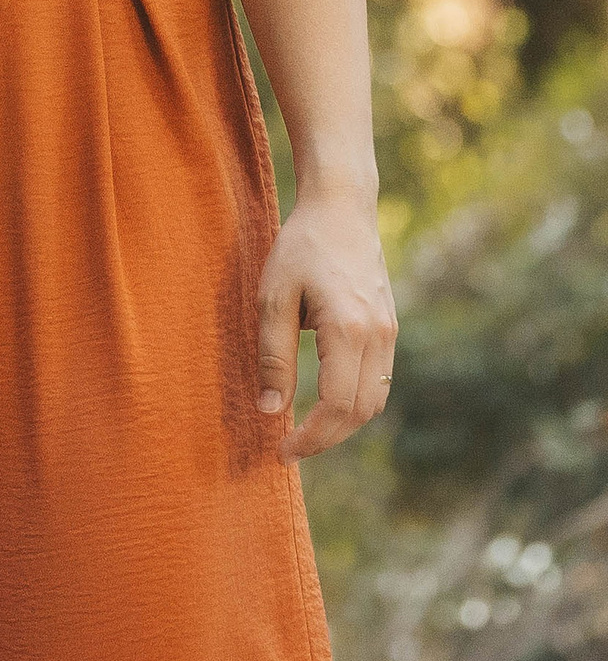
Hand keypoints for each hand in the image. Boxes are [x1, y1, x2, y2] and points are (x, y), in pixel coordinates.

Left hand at [257, 186, 396, 461]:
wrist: (342, 209)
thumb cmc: (300, 249)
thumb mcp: (272, 300)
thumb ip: (273, 357)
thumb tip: (270, 410)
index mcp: (349, 329)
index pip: (337, 405)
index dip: (312, 437)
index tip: (281, 451)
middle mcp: (379, 335)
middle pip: (362, 411)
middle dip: (327, 439)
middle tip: (289, 450)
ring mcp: (390, 331)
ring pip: (375, 399)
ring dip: (342, 424)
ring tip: (304, 433)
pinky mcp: (389, 326)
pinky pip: (378, 380)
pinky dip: (354, 402)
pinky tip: (323, 405)